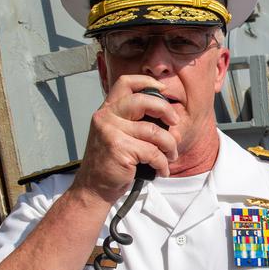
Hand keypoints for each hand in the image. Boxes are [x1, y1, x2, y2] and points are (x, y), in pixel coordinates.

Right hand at [73, 75, 179, 203]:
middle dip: (166, 110)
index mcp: (107, 110)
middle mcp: (106, 117)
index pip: (125, 82)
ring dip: (169, 145)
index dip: (147, 82)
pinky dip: (162, 163)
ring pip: (154, 131)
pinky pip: (152, 152)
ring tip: (171, 155)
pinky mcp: (119, 148)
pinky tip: (161, 170)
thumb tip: (169, 118)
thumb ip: (134, 122)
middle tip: (174, 122)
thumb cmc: (110, 163)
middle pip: (143, 100)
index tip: (163, 90)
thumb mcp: (117, 134)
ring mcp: (111, 132)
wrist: (94, 187)